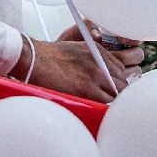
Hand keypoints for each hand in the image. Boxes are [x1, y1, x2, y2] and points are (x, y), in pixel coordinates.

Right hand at [21, 23, 141, 101]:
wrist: (34, 60)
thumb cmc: (49, 57)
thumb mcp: (76, 48)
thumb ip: (93, 60)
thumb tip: (102, 76)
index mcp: (98, 51)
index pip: (121, 70)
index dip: (117, 81)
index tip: (112, 88)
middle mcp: (100, 62)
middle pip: (122, 81)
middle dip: (117, 91)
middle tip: (107, 99)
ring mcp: (95, 76)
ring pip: (117, 93)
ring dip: (111, 100)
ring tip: (102, 105)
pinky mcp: (87, 90)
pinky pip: (106, 102)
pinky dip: (104, 106)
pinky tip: (97, 107)